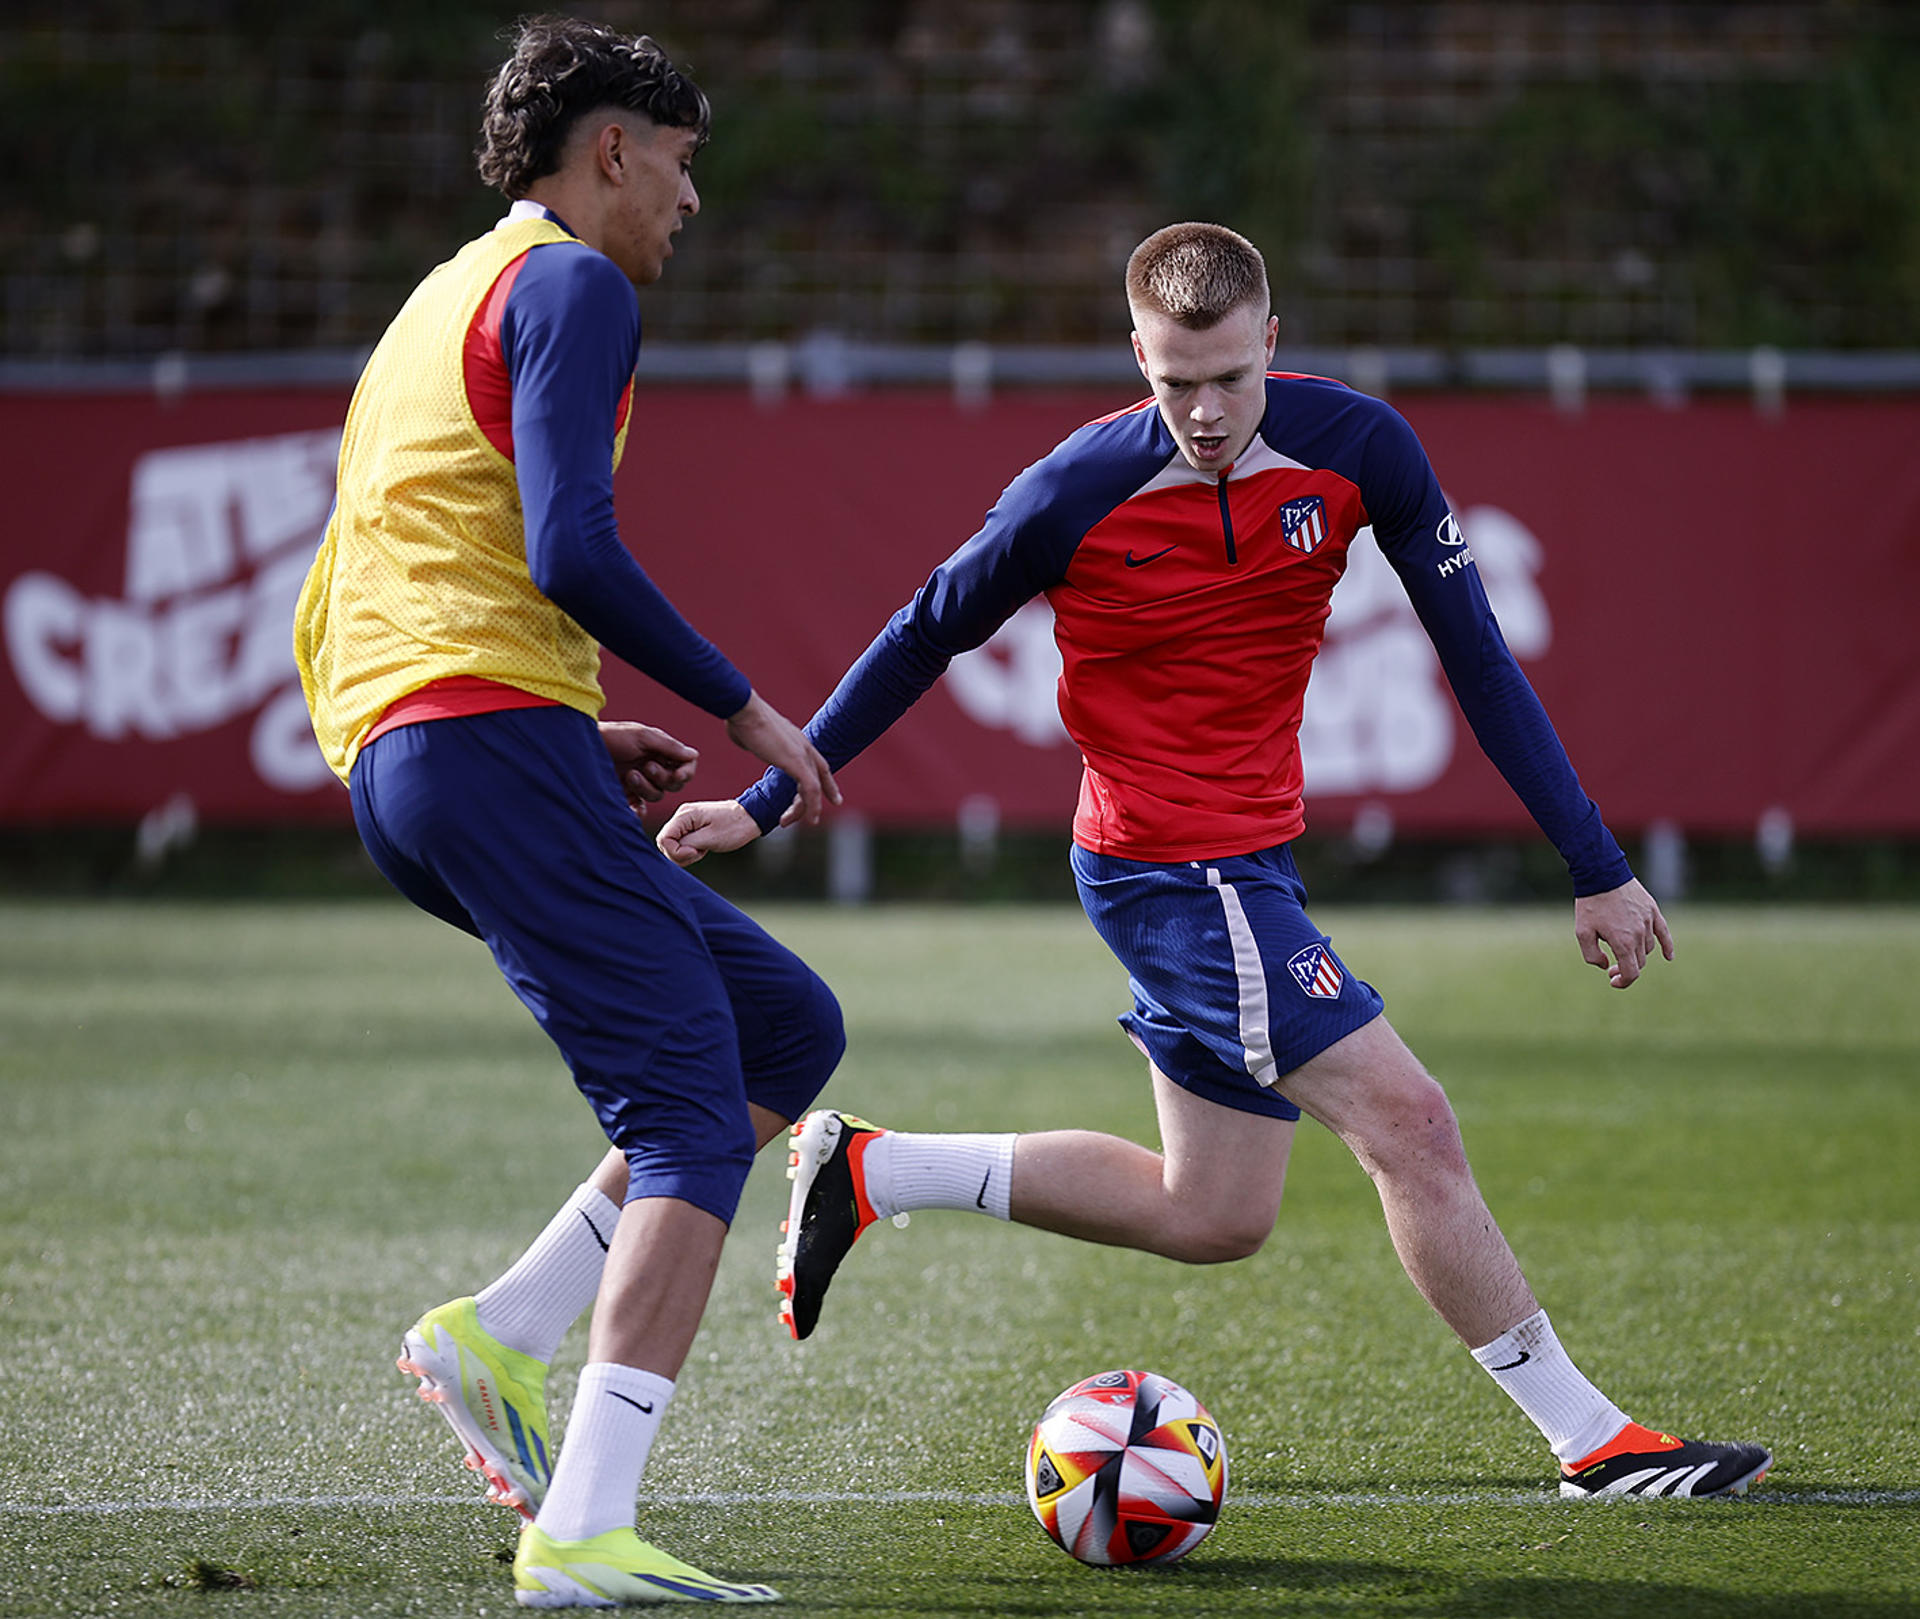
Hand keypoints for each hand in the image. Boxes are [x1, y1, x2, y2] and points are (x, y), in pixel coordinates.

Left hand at [597, 720, 697, 809]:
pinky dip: (639, 811)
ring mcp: (639, 782)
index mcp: (660, 751)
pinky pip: (640, 810)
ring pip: (658, 795)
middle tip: (647, 766)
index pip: (685, 766)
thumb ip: (669, 746)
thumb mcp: (642, 736)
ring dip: (647, 787)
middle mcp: (652, 767)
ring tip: (629, 775)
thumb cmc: (611, 736)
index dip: (685, 772)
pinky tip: (634, 808)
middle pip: (674, 783)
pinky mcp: (625, 796)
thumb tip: (694, 755)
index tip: (678, 774)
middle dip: (664, 778)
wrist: (579, 747)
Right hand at [657, 799, 763, 866]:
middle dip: (681, 854)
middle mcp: (681, 815)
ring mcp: (686, 820)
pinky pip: (682, 842)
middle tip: (701, 852)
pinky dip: (691, 849)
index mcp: (684, 815)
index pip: (663, 839)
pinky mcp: (691, 826)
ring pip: (674, 845)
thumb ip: (686, 844)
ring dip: (687, 853)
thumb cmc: (734, 827)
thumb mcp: (709, 839)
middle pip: (666, 843)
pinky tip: (704, 847)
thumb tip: (670, 849)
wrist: (750, 817)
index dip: (676, 852)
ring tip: (704, 848)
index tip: (694, 852)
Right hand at [725, 690, 839, 825]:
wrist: (742, 709)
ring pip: (814, 788)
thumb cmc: (740, 718)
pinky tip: (806, 819)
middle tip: (812, 819)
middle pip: (819, 777)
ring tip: (788, 822)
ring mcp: (802, 753)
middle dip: (818, 799)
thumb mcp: (752, 733)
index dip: (827, 783)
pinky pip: (810, 789)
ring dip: (805, 809)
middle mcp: (804, 745)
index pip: (818, 764)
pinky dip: (811, 806)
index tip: (834, 798)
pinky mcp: (796, 761)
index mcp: (796, 739)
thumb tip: (747, 739)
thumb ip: (756, 740)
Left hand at [1574, 878, 1674, 988]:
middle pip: (1639, 962)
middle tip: (1611, 967)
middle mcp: (1639, 934)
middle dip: (1626, 968)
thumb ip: (1592, 955)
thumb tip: (1606, 965)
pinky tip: (1669, 957)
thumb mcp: (1582, 932)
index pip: (1631, 972)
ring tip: (1621, 950)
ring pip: (1648, 948)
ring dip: (1637, 955)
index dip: (1623, 981)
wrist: (1601, 874)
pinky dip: (1668, 947)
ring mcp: (1648, 923)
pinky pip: (1664, 933)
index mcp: (1623, 942)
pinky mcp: (1653, 911)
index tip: (1613, 981)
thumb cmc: (1590, 904)